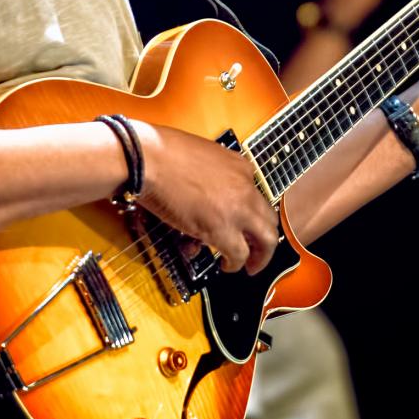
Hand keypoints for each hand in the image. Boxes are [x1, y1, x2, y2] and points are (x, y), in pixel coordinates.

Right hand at [132, 122, 279, 274]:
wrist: (149, 158)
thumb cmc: (162, 152)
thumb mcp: (200, 154)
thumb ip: (212, 174)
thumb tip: (207, 195)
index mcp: (241, 166)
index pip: (256, 195)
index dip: (248, 213)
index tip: (240, 223)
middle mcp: (245, 187)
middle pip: (269, 219)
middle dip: (265, 239)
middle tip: (258, 250)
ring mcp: (237, 208)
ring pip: (266, 240)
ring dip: (259, 257)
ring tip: (249, 266)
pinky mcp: (221, 229)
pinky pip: (239, 254)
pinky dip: (235, 264)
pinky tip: (226, 266)